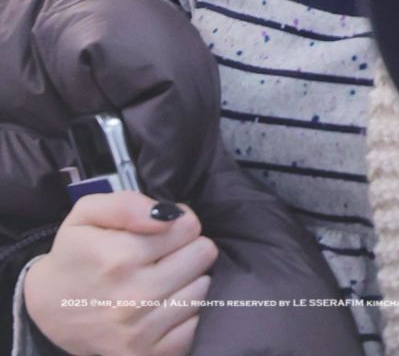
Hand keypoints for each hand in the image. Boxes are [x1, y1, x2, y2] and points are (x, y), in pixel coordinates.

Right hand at [22, 192, 218, 355]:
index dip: (179, 221)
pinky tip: (166, 303)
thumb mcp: (87, 213)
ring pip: (203, 288)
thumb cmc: (75, 253)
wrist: (50, 310)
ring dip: (189, 279)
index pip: (188, 227)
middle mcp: (132, 297)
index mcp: (118, 257)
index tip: (164, 228)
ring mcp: (141, 332)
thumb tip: (169, 214)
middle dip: (188, 247)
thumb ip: (127, 204)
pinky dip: (186, 312)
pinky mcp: (147, 355)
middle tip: (166, 253)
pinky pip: (194, 326)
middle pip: (202, 255)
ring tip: (164, 277)